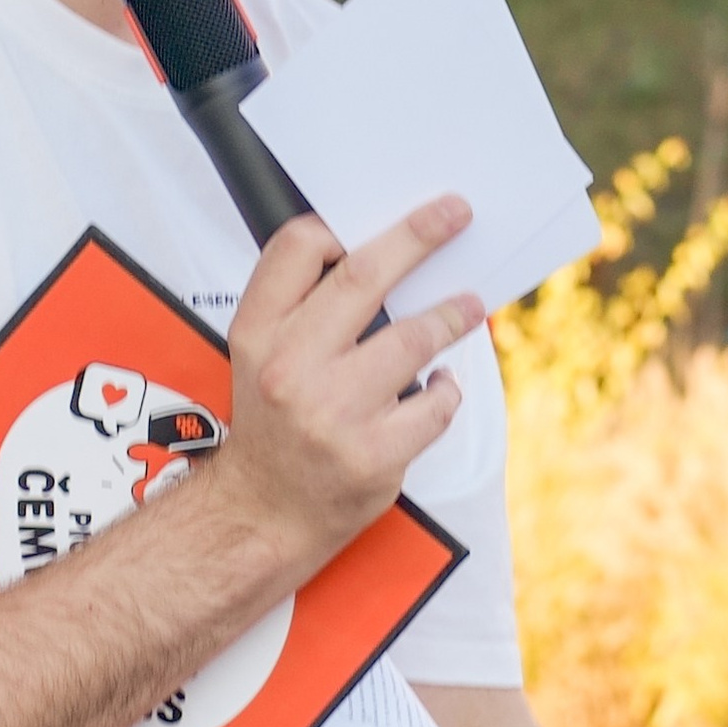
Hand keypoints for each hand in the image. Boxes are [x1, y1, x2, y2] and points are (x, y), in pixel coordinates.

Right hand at [210, 200, 482, 584]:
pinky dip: (446, 391)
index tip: (378, 221)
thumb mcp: (260, 358)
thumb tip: (381, 257)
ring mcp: (333, 413)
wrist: (264, 513)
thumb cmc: (274, 428)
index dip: (340, 228)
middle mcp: (290, 367)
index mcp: (258, 333)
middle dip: (419, 235)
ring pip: (413, 339)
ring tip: (469, 306)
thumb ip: (303, 310)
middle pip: (364, 276)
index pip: (297, 249)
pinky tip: (440, 388)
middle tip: (454, 213)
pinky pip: (433, 405)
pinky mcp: (373, 455)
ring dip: (450, 316)